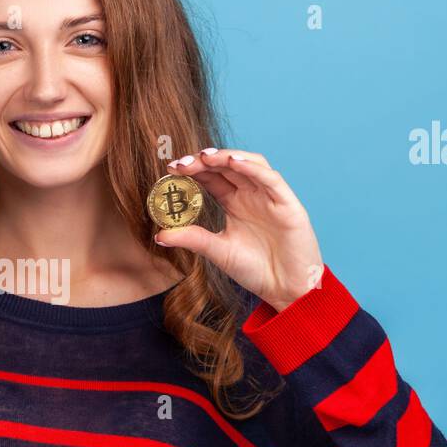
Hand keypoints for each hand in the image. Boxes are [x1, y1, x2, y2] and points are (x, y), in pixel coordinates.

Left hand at [154, 149, 324, 311]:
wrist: (286, 290)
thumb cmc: (256, 270)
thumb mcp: (218, 251)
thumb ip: (193, 239)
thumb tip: (159, 235)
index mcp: (234, 203)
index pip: (212, 177)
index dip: (192, 170)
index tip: (170, 169)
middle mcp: (251, 194)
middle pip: (227, 167)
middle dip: (204, 161)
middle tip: (181, 163)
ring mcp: (270, 197)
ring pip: (249, 165)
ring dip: (227, 157)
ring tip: (204, 157)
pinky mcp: (288, 204)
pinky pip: (271, 179)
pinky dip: (253, 168)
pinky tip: (234, 162)